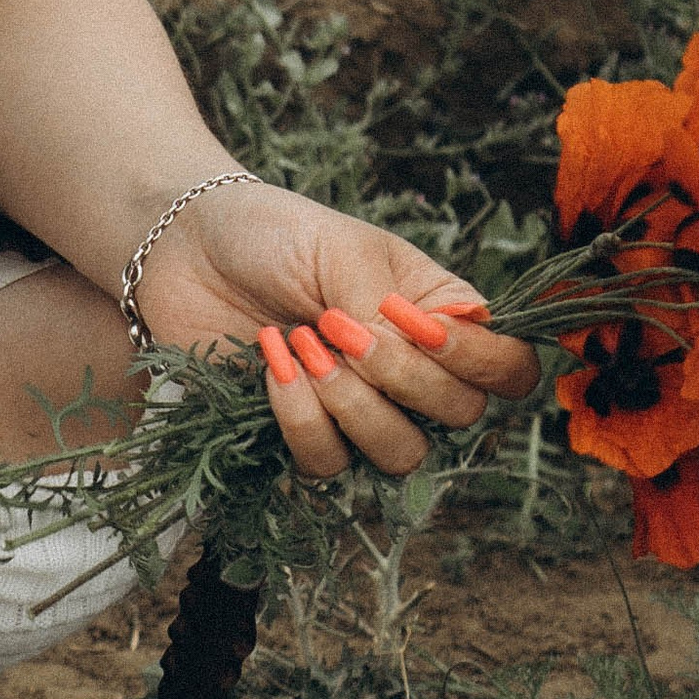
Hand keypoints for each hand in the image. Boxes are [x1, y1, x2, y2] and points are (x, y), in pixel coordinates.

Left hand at [131, 179, 539, 479]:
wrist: (188, 250)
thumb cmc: (275, 235)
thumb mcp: (344, 249)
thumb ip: (389, 304)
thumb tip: (421, 349)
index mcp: (440, 317)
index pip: (510, 368)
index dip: (480, 361)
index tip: (415, 323)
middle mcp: (412, 373)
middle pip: (461, 417)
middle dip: (402, 376)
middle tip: (340, 326)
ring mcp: (360, 410)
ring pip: (401, 453)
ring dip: (352, 404)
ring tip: (302, 345)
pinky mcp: (304, 435)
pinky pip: (329, 463)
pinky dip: (301, 419)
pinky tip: (272, 366)